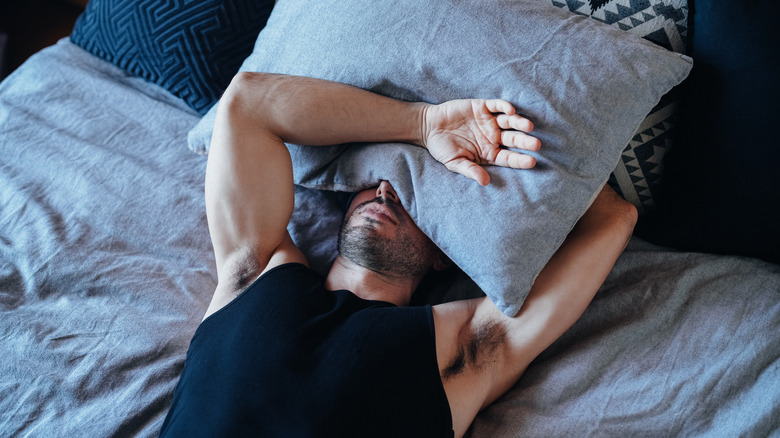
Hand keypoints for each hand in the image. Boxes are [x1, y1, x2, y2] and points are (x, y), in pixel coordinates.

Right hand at [420, 99, 540, 185]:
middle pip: (513, 139)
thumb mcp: (454, 163)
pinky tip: (511, 111)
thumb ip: (470, 171)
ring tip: (528, 127)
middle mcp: (493, 137)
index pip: (508, 158)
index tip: (532, 162)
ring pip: (509, 122)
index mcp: (489, 153)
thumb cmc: (442, 148)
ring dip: (520, 123)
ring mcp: (489, 121)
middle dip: (525, 141)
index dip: (520, 160)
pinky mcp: (483, 107)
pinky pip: (497, 105)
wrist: (428, 127)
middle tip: (536, 144)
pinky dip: (505, 106)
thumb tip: (485, 182)